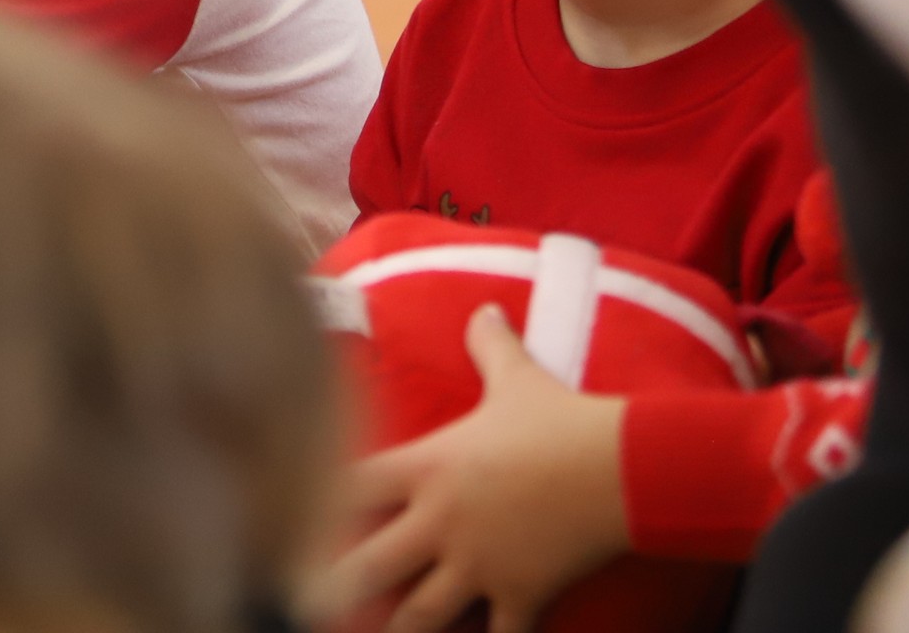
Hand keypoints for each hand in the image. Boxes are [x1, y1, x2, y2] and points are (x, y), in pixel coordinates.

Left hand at [325, 306, 632, 632]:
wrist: (625, 464)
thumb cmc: (563, 419)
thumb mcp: (518, 376)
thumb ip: (489, 344)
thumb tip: (484, 308)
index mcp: (428, 467)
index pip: (349, 487)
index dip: (314, 504)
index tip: (283, 517)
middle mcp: (442, 521)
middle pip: (368, 567)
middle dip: (334, 590)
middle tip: (303, 603)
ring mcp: (479, 564)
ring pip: (421, 616)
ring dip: (397, 631)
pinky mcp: (521, 595)